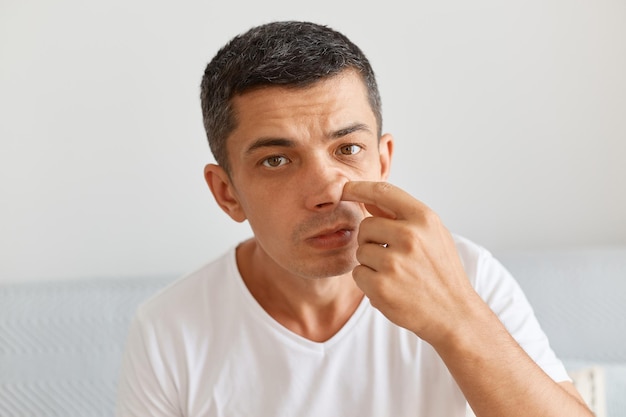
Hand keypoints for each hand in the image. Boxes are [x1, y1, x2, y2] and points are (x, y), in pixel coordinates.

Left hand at [341, 181, 482, 345]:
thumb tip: (367, 197)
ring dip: (371, 263)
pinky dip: (368, 282)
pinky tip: (390, 288)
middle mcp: (410, 236)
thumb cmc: (441, 272)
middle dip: (371, 240)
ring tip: (396, 275)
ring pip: (360, 251)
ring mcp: (394, 262)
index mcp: (424, 218)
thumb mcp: (432, 235)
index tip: (344, 188)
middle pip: (366, 226)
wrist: (454, 314)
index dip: (359, 187)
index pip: (383, 191)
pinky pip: (358, 274)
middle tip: (392, 256)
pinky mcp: (381, 286)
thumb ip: (400, 216)